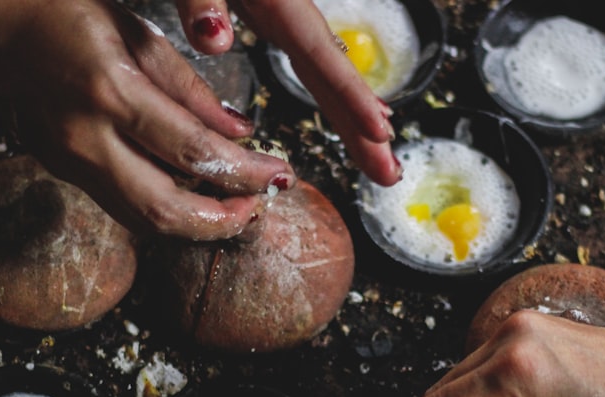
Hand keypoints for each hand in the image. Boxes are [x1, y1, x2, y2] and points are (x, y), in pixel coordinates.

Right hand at [0, 0, 301, 240]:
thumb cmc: (57, 12)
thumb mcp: (133, 31)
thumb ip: (189, 88)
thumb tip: (239, 132)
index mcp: (109, 91)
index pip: (194, 153)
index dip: (245, 173)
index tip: (280, 175)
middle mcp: (86, 139)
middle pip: (167, 213)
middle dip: (224, 221)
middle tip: (260, 207)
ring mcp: (69, 163)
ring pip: (144, 223)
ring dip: (197, 225)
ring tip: (235, 207)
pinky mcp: (63, 172)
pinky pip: (123, 206)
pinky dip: (165, 210)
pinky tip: (192, 193)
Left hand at [214, 0, 400, 185]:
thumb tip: (215, 39)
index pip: (319, 54)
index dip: (350, 95)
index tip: (380, 132)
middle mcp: (287, 7)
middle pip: (333, 73)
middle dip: (363, 127)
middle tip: (389, 174)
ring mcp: (282, 11)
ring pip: (326, 72)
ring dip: (354, 118)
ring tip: (379, 156)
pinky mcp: (271, 11)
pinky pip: (313, 64)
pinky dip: (335, 94)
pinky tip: (346, 112)